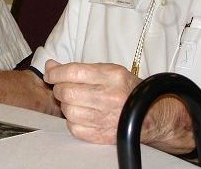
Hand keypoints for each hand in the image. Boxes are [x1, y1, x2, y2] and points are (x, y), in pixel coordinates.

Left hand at [44, 60, 193, 151]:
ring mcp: (107, 117)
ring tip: (75, 101)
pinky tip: (81, 114)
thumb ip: (79, 68)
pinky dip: (72, 121)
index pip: (74, 72)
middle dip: (59, 89)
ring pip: (68, 110)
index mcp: (112, 76)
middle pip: (68, 92)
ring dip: (66, 105)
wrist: (150, 115)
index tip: (50, 74)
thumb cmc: (126, 90)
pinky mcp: (103, 135)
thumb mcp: (108, 71)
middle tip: (63, 88)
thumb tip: (51, 66)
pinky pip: (74, 128)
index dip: (56, 72)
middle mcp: (110, 96)